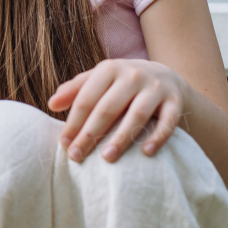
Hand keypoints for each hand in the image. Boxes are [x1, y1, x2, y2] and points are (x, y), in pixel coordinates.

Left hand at [46, 58, 187, 162]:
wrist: (165, 76)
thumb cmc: (121, 84)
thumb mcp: (98, 80)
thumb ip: (75, 90)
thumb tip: (52, 104)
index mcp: (109, 69)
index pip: (86, 99)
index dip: (73, 123)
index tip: (64, 145)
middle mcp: (133, 75)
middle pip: (107, 108)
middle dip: (90, 134)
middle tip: (77, 157)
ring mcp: (156, 87)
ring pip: (137, 115)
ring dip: (121, 137)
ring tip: (107, 158)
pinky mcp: (175, 100)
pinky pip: (168, 121)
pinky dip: (158, 137)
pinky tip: (146, 153)